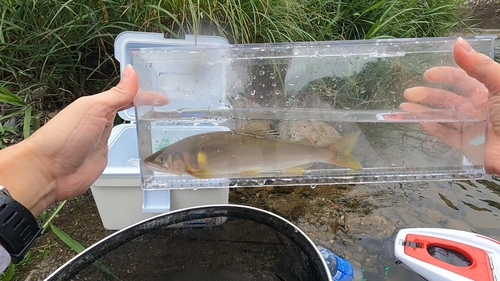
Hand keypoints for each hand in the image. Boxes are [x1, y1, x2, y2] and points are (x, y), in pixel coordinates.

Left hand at [0, 65, 167, 214]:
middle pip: (128, 110)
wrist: (48, 171)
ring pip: (127, 128)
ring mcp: (102, 140)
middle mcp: (101, 121)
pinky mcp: (104, 157)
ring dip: (141, 125)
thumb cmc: (64, 137)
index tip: (164, 98)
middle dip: (145, 107)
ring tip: (161, 123)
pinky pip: (123, 147)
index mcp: (97, 106)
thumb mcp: (94, 109)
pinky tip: (144, 144)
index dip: (146, 96)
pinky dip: (134, 144)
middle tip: (167, 109)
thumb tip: (132, 71)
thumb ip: (117, 93)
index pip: (128, 96)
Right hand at [400, 37, 499, 174]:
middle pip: (447, 98)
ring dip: (423, 110)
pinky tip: (418, 120)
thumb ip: (479, 65)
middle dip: (428, 94)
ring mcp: (470, 125)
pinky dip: (431, 127)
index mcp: (486, 90)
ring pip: (442, 116)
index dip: (444, 74)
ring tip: (404, 107)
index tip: (427, 74)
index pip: (460, 79)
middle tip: (409, 92)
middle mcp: (476, 107)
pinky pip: (446, 134)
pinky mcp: (467, 144)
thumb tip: (458, 43)